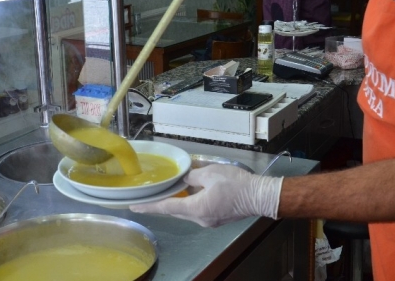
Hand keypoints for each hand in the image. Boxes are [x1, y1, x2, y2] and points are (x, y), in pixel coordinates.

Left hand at [130, 164, 282, 227]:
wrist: (260, 196)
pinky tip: (189, 193)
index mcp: (196, 208)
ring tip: (167, 192)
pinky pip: (198, 210)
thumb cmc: (236, 184)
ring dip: (178, 202)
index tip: (134, 207)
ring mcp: (209, 221)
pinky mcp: (217, 218)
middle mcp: (200, 219)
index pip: (166, 207)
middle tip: (147, 197)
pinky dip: (191, 202)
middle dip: (162, 203)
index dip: (149, 206)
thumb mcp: (211, 173)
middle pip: (175, 211)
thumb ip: (192, 175)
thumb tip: (184, 178)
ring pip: (187, 211)